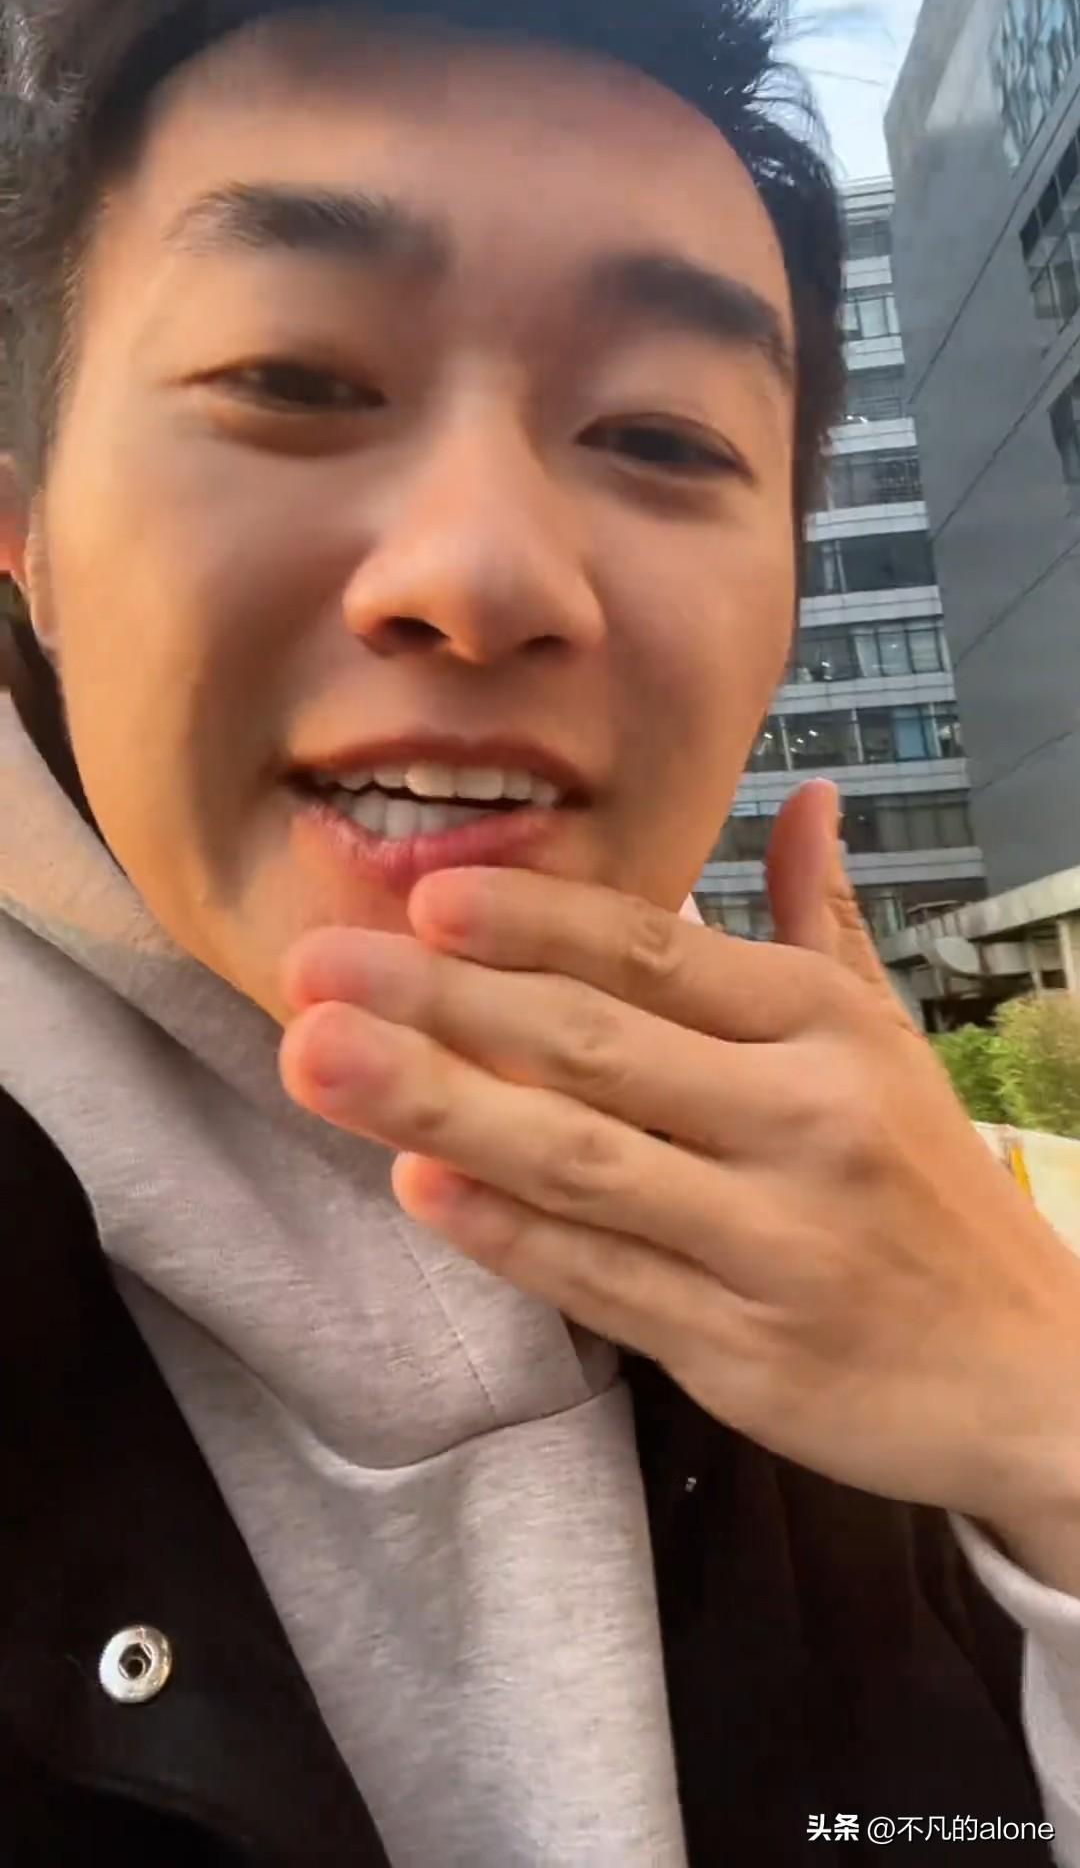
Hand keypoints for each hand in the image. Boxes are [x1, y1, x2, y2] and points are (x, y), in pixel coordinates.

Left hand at [279, 781, 1079, 1571]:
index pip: (659, 956)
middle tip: (316, 967)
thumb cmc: (931, 1190)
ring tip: (321, 1063)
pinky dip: (508, 1234)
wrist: (1035, 1375)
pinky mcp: (741, 1351)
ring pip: (581, 1163)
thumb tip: (804, 798)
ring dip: (439, 1107)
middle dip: (443, 1002)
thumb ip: (824, 922)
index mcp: (827, 1030)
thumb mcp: (890, 1044)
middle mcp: (801, 1122)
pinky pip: (601, 1280)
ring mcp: (769, 1243)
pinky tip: (417, 1188)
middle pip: (596, 1047)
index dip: (538, 922)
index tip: (427, 894)